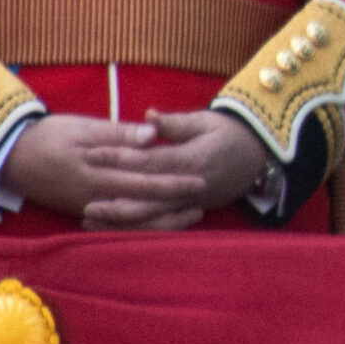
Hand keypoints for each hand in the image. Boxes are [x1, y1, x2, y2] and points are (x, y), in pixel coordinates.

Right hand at [0, 114, 200, 222]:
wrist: (9, 158)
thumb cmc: (48, 136)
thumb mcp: (83, 128)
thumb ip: (119, 134)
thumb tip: (152, 135)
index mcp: (97, 174)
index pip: (143, 182)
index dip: (173, 182)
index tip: (200, 180)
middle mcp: (95, 198)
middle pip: (142, 208)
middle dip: (174, 206)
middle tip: (204, 201)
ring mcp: (88, 208)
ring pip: (132, 223)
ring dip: (162, 220)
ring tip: (190, 214)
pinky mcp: (82, 212)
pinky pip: (117, 225)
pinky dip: (140, 226)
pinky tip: (160, 222)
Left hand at [76, 109, 270, 230]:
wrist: (261, 156)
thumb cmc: (232, 133)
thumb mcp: (207, 121)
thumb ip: (175, 123)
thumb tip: (147, 116)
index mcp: (191, 160)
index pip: (147, 161)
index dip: (117, 158)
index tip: (91, 154)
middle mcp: (189, 186)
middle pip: (145, 198)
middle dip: (113, 201)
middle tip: (83, 202)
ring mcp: (190, 201)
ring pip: (150, 216)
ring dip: (120, 220)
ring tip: (91, 219)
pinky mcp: (191, 209)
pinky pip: (160, 223)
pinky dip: (136, 226)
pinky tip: (114, 227)